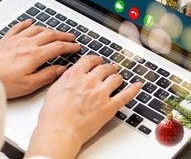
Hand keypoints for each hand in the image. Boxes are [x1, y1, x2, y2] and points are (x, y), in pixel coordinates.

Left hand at [0, 19, 78, 98]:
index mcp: (34, 55)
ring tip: (55, 32)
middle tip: (71, 37)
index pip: (58, 47)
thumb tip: (60, 69)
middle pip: (50, 35)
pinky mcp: (6, 39)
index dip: (70, 46)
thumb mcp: (28, 85)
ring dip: (49, 29)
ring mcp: (16, 40)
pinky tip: (30, 22)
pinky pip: (19, 27)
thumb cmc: (2, 82)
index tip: (76, 47)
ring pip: (37, 29)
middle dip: (63, 35)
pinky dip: (27, 23)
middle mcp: (27, 44)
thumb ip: (47, 76)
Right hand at [25, 55, 141, 158]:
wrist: (60, 131)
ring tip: (118, 78)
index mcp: (75, 75)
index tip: (98, 60)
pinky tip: (138, 85)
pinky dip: (133, 89)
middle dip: (108, 68)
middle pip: (104, 68)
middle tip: (110, 69)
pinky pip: (125, 95)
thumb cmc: (53, 116)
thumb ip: (64, 80)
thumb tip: (68, 75)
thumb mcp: (53, 90)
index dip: (96, 59)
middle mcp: (89, 81)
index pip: (90, 60)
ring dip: (118, 77)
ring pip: (116, 78)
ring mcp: (101, 93)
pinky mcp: (109, 107)